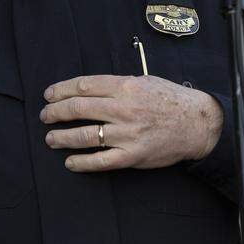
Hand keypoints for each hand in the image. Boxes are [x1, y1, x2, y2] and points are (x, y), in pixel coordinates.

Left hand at [40, 75, 222, 171]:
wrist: (198, 123)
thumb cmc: (171, 100)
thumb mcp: (145, 81)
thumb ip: (117, 84)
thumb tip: (87, 88)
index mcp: (126, 87)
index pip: (84, 86)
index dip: (61, 90)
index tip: (49, 95)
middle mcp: (124, 109)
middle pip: (78, 108)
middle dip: (55, 112)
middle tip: (45, 116)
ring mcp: (127, 134)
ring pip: (85, 135)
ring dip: (62, 137)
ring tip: (51, 138)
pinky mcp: (132, 155)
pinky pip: (100, 161)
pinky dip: (81, 162)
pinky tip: (70, 162)